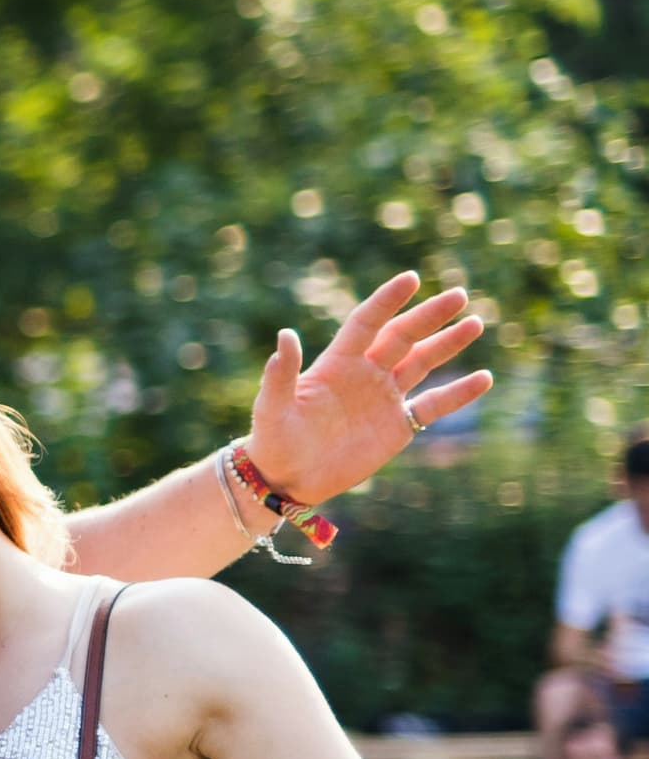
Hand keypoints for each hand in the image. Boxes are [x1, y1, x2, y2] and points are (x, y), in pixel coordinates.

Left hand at [247, 271, 492, 505]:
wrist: (288, 479)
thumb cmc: (273, 441)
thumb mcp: (273, 407)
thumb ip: (281, 374)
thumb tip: (285, 336)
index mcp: (336, 363)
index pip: (367, 323)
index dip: (387, 301)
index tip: (410, 279)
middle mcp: (365, 374)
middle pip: (402, 337)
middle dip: (429, 316)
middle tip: (459, 295)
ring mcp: (384, 398)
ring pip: (422, 363)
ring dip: (448, 344)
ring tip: (475, 323)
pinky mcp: (397, 426)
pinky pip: (433, 405)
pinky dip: (458, 393)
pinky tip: (484, 379)